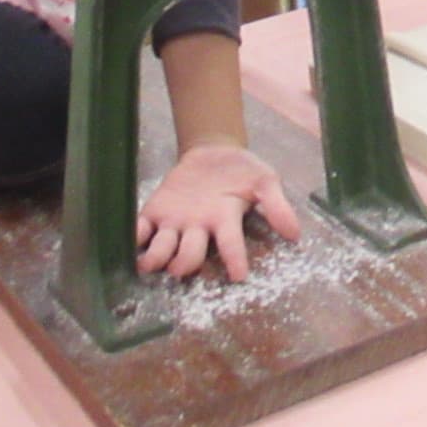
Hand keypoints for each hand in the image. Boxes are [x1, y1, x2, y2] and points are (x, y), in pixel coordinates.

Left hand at [137, 141, 300, 281]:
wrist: (214, 151)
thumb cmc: (242, 170)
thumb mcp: (266, 182)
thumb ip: (277, 206)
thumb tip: (295, 233)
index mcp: (225, 222)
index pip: (231, 246)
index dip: (235, 260)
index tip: (240, 276)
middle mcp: (198, 229)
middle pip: (189, 254)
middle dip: (184, 262)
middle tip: (181, 267)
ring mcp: (176, 222)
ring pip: (163, 249)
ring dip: (156, 257)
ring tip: (150, 263)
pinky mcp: (156, 211)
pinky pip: (141, 229)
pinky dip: (134, 236)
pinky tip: (130, 240)